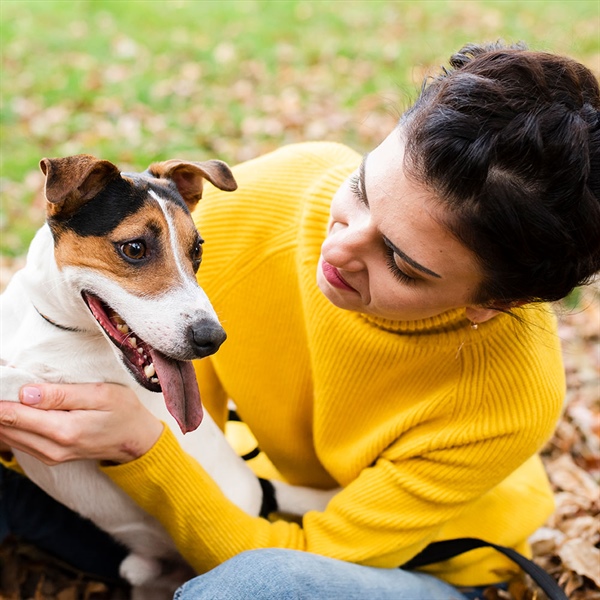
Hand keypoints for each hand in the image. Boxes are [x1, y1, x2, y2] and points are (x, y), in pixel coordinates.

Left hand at [0, 383, 163, 464]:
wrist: (137, 440)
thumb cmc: (123, 411)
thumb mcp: (100, 394)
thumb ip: (62, 394)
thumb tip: (25, 393)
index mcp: (64, 430)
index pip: (14, 414)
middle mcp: (52, 448)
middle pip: (5, 427)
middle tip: (0, 383)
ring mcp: (50, 456)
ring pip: (8, 437)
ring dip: (1, 416)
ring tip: (4, 393)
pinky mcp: (50, 456)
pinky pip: (18, 442)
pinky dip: (10, 425)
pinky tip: (12, 409)